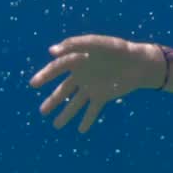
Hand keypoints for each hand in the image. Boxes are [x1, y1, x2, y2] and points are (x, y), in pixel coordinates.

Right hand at [28, 35, 162, 132]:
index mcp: (78, 61)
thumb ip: (74, 44)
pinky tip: (81, 130)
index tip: (34, 84)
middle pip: (63, 90)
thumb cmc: (116, 48)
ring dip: (66, 114)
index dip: (45, 75)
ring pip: (75, 103)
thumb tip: (51, 51)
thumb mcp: (95, 43)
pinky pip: (92, 110)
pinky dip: (87, 120)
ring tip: (57, 125)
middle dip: (53, 101)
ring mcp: (92, 87)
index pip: (57, 69)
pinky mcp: (103, 96)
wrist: (138, 61)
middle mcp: (82, 76)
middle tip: (42, 111)